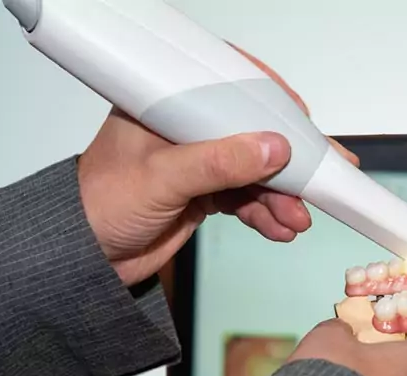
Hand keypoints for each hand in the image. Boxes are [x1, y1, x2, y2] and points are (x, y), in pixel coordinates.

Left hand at [77, 47, 358, 285]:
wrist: (86, 259)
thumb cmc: (100, 206)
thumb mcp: (161, 179)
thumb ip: (217, 163)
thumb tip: (272, 148)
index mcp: (165, 104)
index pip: (227, 86)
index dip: (269, 101)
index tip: (301, 123)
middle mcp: (185, 128)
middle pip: (250, 133)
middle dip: (285, 161)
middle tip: (319, 178)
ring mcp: (198, 162)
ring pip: (253, 171)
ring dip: (280, 196)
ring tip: (296, 218)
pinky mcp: (204, 193)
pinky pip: (246, 198)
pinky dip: (265, 213)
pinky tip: (280, 228)